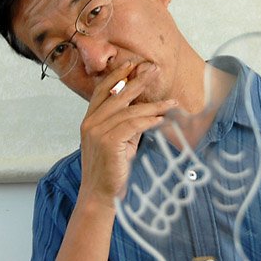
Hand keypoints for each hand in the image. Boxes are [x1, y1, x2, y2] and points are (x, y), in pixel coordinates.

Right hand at [78, 61, 176, 208]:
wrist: (100, 195)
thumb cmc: (111, 169)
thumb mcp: (118, 141)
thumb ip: (126, 124)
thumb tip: (146, 110)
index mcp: (89, 120)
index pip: (102, 90)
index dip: (117, 75)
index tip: (132, 64)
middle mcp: (90, 123)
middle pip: (117, 94)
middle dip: (138, 80)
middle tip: (154, 69)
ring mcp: (97, 132)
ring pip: (129, 111)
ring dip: (153, 105)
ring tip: (171, 102)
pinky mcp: (108, 142)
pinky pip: (133, 125)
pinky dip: (149, 121)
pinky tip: (161, 120)